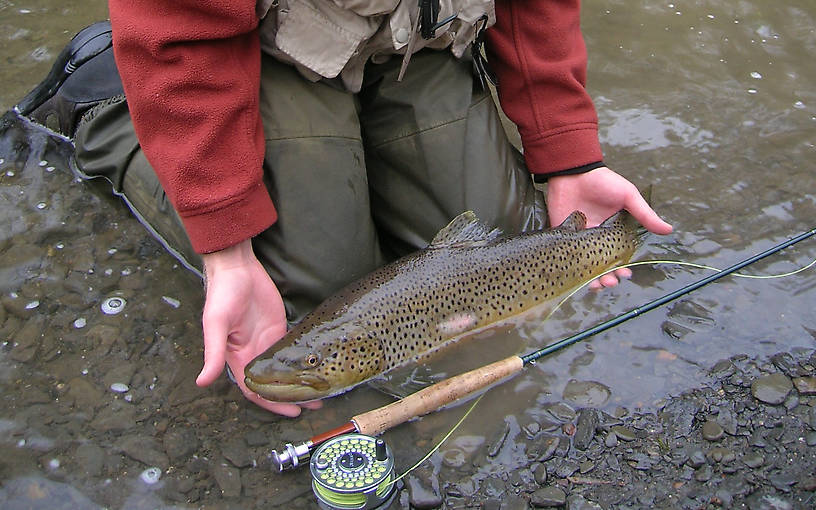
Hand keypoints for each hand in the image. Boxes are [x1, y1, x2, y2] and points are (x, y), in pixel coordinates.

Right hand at [196, 239, 321, 415]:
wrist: (237, 268)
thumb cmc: (222, 295)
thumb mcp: (215, 324)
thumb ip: (212, 353)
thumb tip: (202, 382)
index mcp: (237, 358)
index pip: (255, 390)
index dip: (271, 404)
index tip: (292, 413)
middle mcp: (253, 354)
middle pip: (274, 384)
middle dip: (291, 397)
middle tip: (316, 405)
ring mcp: (267, 342)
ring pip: (285, 370)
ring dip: (300, 382)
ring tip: (321, 392)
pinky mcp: (279, 328)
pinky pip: (291, 350)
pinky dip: (302, 361)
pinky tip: (316, 367)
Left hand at [546, 166, 672, 287]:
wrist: (574, 171)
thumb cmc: (603, 182)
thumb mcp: (628, 196)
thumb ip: (644, 215)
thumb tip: (668, 230)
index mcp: (613, 233)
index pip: (619, 257)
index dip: (622, 269)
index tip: (625, 274)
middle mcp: (596, 239)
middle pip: (602, 267)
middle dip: (607, 278)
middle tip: (610, 282)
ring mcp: (579, 239)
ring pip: (584, 267)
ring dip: (591, 279)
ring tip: (597, 284)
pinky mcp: (563, 236)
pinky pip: (566, 257)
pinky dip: (571, 269)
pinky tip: (577, 276)